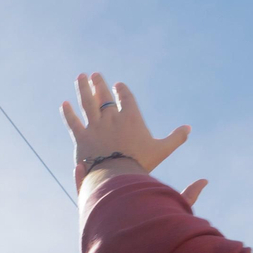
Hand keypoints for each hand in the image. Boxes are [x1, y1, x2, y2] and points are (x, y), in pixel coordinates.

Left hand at [61, 73, 189, 188]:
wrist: (117, 177)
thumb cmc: (140, 164)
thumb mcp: (162, 150)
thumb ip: (176, 138)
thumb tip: (189, 128)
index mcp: (131, 118)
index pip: (126, 99)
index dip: (122, 91)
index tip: (118, 85)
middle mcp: (111, 118)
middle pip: (104, 97)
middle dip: (99, 84)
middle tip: (94, 75)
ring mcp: (95, 127)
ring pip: (87, 103)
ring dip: (83, 89)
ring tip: (80, 77)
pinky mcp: (81, 138)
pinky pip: (72, 122)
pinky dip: (68, 113)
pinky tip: (64, 104)